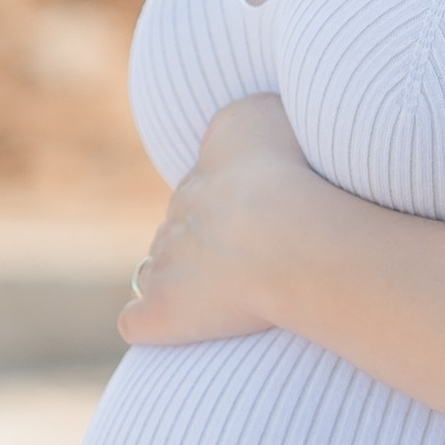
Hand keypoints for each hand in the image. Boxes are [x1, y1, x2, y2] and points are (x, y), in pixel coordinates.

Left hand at [121, 91, 324, 347]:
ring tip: (225, 298)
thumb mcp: (279, 117)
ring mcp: (167, 259)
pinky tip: (181, 328)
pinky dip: (152, 322)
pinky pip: (139, 319)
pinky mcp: (162, 308)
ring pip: (159, 266)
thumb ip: (256, 119)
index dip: (241, 198)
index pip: (215, 172)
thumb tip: (250, 131)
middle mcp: (182, 204)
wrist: (289, 235)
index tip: (271, 214)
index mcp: (217, 157)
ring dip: (181, 280)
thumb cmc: (304, 177)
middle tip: (260, 261)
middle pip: (185, 221)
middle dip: (209, 240)